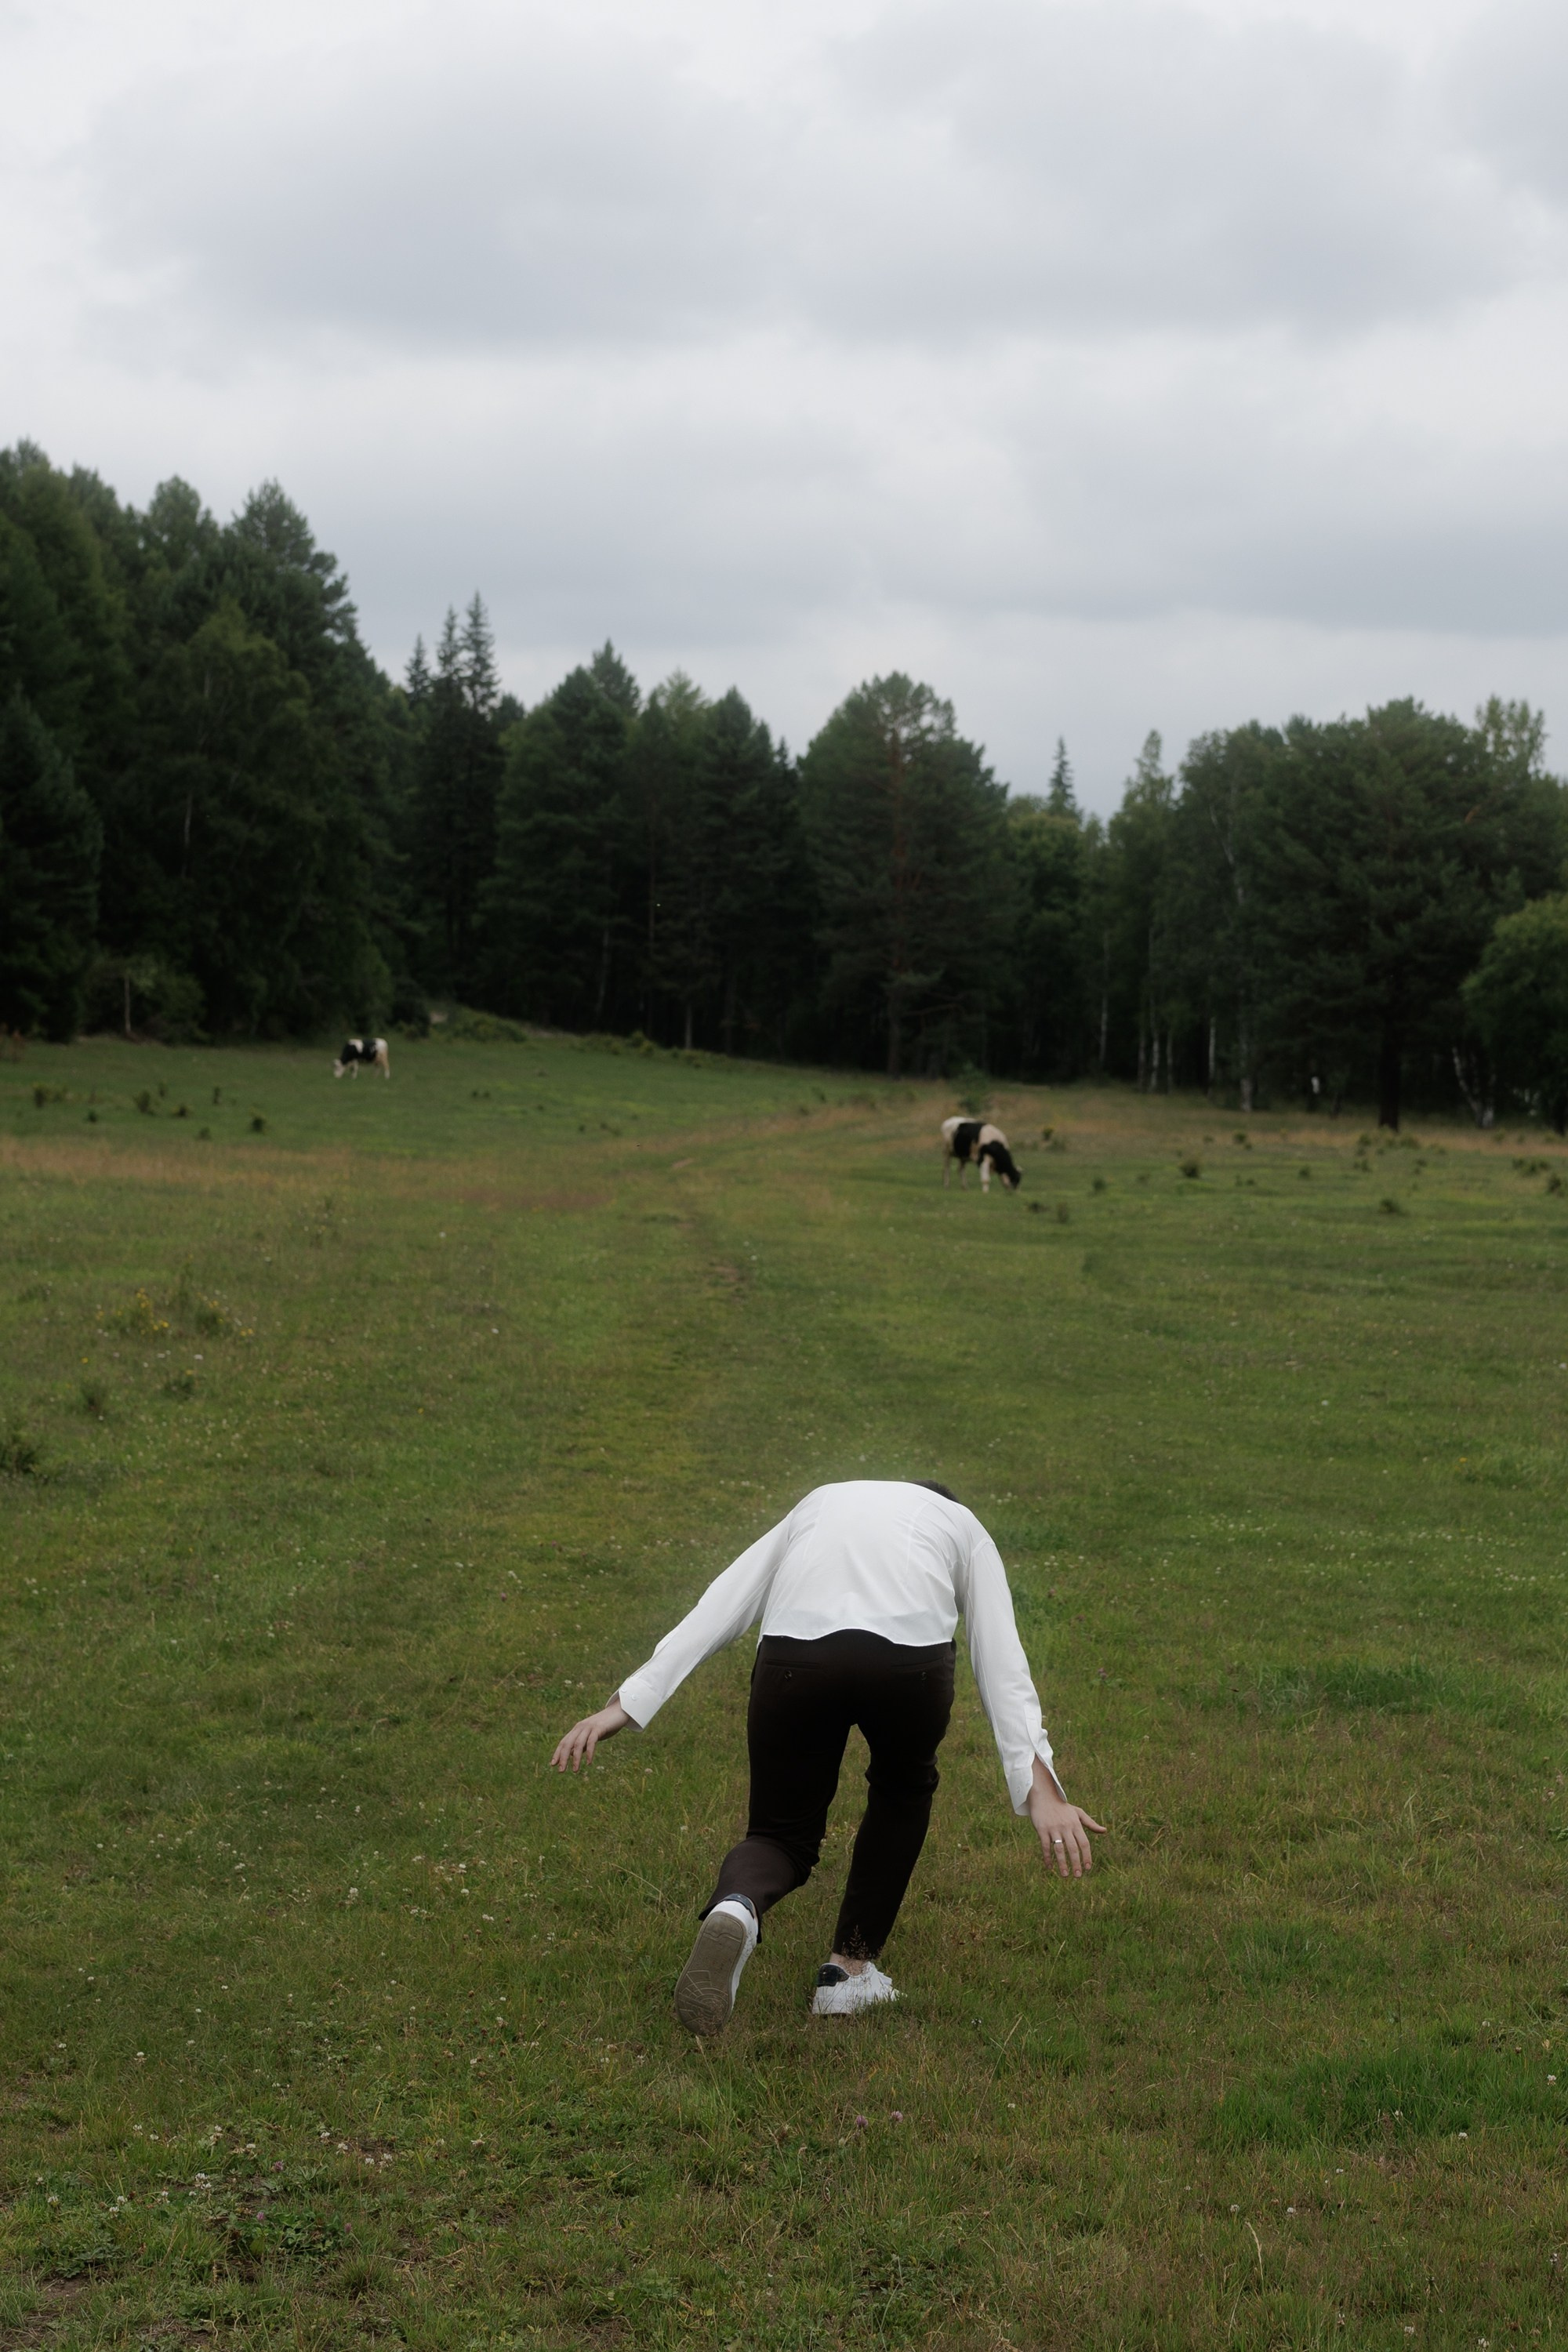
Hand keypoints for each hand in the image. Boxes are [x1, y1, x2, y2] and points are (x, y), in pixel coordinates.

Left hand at [551, 1697, 632, 1772]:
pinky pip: (591, 1741)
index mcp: (577, 1729)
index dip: (557, 1753)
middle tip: (561, 1771)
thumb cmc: (606, 1725)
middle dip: (563, 1757)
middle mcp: (581, 1727)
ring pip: (578, 1744)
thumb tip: (571, 1754)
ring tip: (575, 1770)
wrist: (619, 1711)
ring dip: (575, 1758)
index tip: (552, 1764)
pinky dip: (589, 1753)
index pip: (564, 1742)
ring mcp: (589, 1727)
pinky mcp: (598, 1728)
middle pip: (568, 1743)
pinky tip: (589, 1762)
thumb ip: (582, 1743)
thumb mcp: (592, 1735)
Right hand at [1027, 1760, 1106, 1878]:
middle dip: (1076, 1863)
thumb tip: (1105, 1831)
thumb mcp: (1078, 1813)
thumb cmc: (1062, 1807)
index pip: (1084, 1843)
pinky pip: (1045, 1846)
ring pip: (1059, 1849)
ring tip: (1065, 1875)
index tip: (1087, 1868)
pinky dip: (1047, 1858)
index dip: (1086, 1856)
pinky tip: (1050, 1867)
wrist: (1044, 1796)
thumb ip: (1090, 1823)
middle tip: (1078, 1876)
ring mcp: (1053, 1828)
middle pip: (1072, 1848)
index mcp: (1075, 1824)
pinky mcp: (1042, 1829)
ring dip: (1062, 1863)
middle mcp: (1065, 1827)